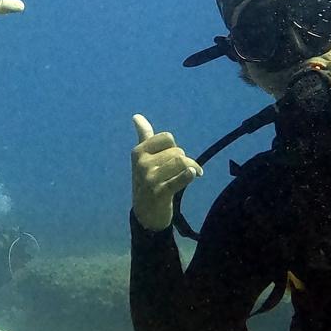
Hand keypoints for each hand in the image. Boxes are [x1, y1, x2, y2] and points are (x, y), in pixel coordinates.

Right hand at [130, 114, 203, 231]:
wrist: (145, 214)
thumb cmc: (147, 182)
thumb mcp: (142, 158)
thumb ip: (143, 136)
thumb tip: (136, 116)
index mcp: (138, 152)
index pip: (167, 138)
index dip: (175, 147)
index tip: (178, 158)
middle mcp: (142, 164)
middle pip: (177, 151)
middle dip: (186, 160)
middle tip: (188, 170)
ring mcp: (150, 179)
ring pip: (181, 162)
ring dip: (192, 168)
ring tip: (192, 174)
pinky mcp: (160, 193)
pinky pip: (182, 177)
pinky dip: (190, 175)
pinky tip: (193, 175)